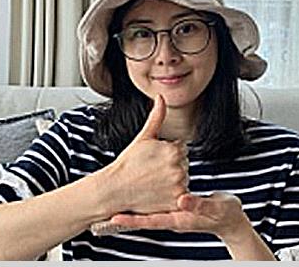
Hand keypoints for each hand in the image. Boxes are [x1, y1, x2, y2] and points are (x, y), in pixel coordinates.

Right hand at [107, 94, 188, 213]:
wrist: (115, 189)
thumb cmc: (128, 162)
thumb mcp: (144, 137)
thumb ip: (157, 116)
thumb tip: (161, 97)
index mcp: (174, 150)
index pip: (181, 149)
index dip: (166, 153)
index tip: (153, 160)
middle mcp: (179, 168)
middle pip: (183, 164)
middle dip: (171, 167)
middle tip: (151, 171)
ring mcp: (178, 186)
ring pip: (182, 180)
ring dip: (172, 182)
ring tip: (153, 183)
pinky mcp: (176, 202)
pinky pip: (182, 196)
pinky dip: (173, 196)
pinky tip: (158, 194)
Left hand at [110, 192, 248, 239]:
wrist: (231, 220)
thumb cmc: (225, 214)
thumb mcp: (215, 208)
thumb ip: (200, 204)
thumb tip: (182, 199)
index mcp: (180, 218)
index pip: (151, 221)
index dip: (133, 219)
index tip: (114, 217)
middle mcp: (174, 216)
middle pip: (145, 218)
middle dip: (127, 214)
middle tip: (105, 210)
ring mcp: (174, 212)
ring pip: (150, 210)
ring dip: (134, 206)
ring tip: (115, 201)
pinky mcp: (177, 206)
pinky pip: (158, 203)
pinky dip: (147, 198)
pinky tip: (140, 190)